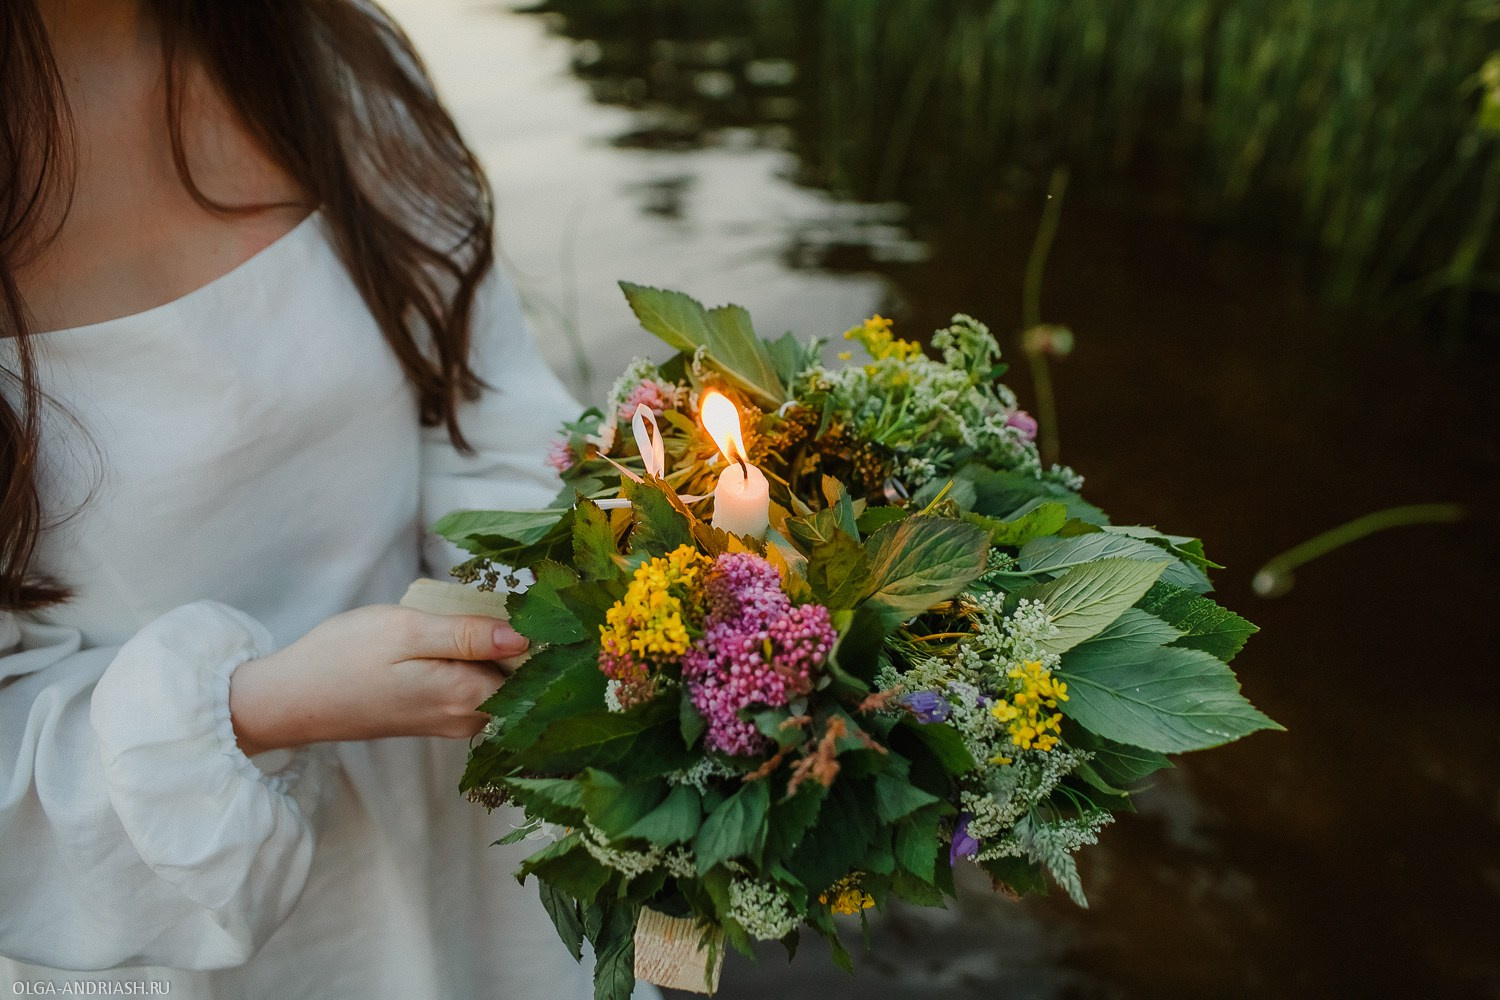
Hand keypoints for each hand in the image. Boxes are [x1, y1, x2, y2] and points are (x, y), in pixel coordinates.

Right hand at [228, 605, 527, 755]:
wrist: (291, 699)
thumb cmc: (343, 658)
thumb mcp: (407, 631)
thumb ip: (468, 636)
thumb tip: (526, 637)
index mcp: (466, 697)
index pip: (537, 673)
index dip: (551, 638)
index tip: (555, 605)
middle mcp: (467, 718)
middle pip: (524, 681)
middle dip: (532, 644)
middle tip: (530, 599)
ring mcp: (451, 721)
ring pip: (501, 685)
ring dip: (504, 652)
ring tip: (498, 612)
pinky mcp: (435, 717)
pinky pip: (477, 690)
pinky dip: (482, 663)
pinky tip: (470, 635)